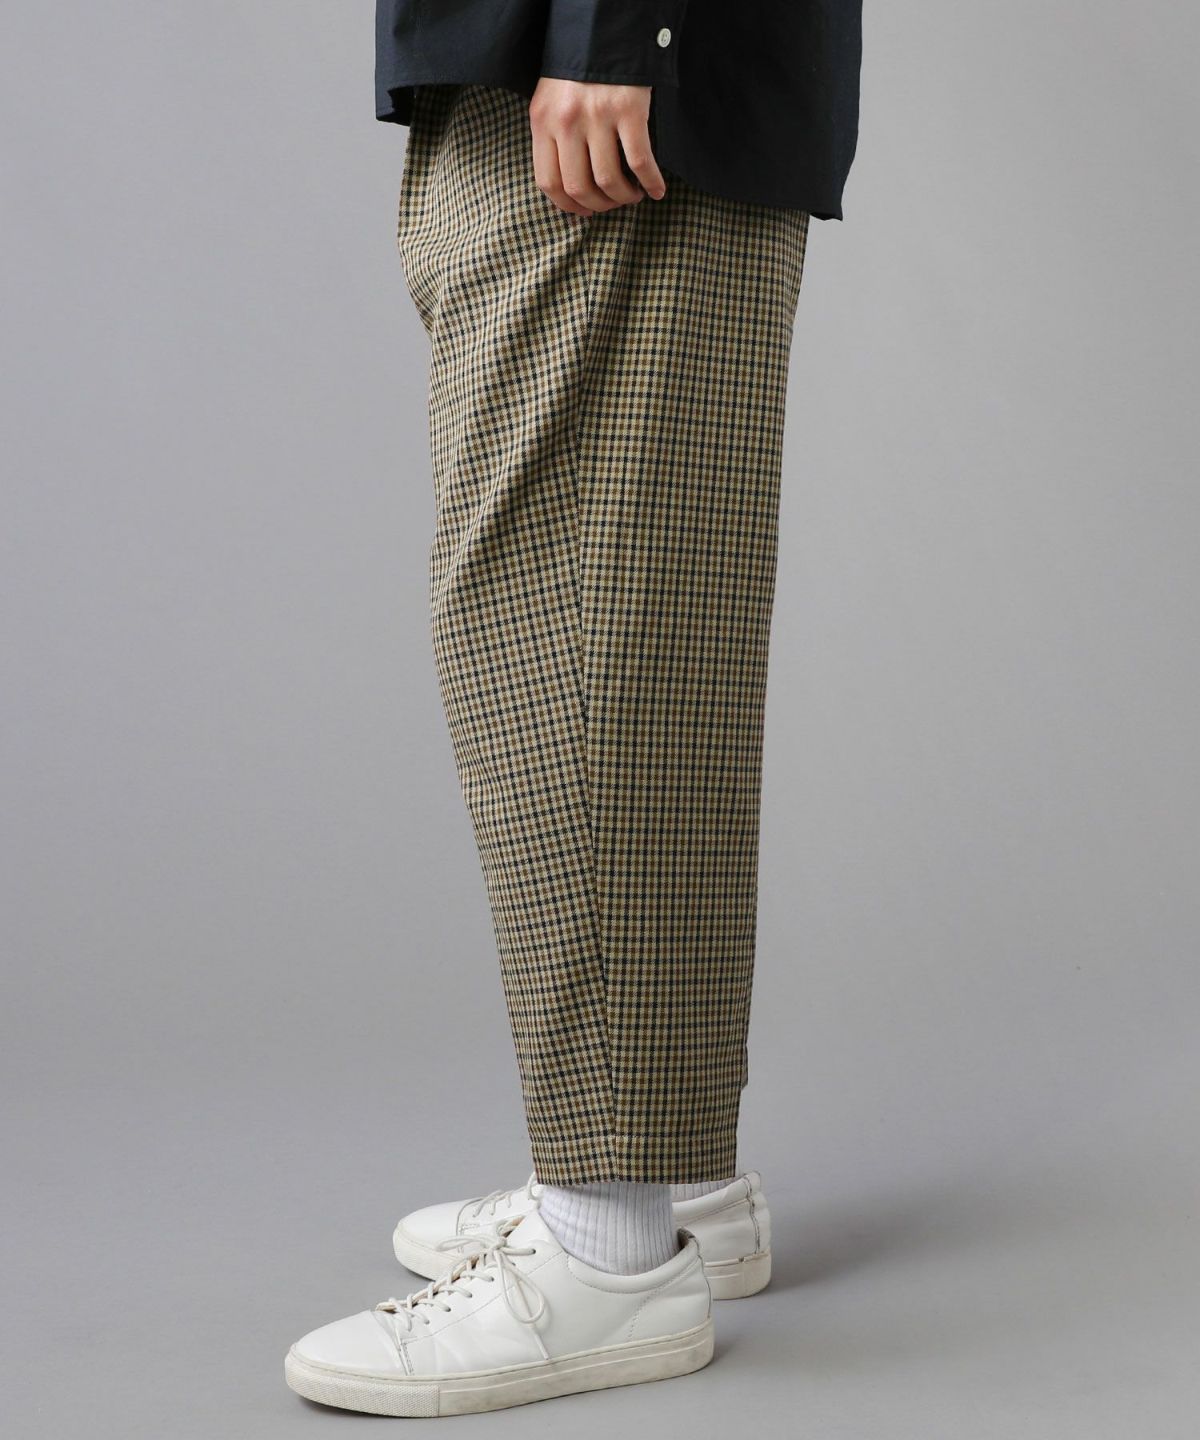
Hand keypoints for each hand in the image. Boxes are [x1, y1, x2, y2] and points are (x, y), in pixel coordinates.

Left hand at [529, 78, 666, 216]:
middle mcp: (567, 122)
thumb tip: (569, 190)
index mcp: (543, 122)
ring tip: (634, 195)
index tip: (585, 211)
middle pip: (579, 188)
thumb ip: (554, 139)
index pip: (549, 182)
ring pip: (609, 180)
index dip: (568, 206)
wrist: (604, 31)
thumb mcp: (552, 103)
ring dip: (624, 197)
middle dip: (600, 205)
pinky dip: (651, 182)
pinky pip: (640, 161)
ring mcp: (598, 117)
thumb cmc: (578, 73)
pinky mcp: (629, 111)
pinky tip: (657, 189)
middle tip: (614, 203)